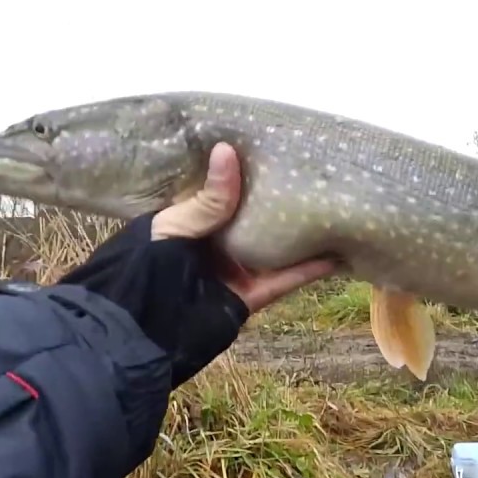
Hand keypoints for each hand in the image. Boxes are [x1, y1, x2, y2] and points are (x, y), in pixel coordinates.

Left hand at [151, 142, 336, 311]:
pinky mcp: (248, 298)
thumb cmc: (148, 267)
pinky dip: (307, 271)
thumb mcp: (174, 226)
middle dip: (281, 202)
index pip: (222, 192)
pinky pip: (282, 282)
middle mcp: (216, 244)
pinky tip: (335, 256)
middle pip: (256, 220)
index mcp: (193, 222)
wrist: (143, 328)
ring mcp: (234, 272)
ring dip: (302, 236)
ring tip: (333, 212)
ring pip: (276, 250)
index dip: (245, 173)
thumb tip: (227, 150)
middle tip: (314, 176)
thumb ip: (208, 200)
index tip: (273, 148)